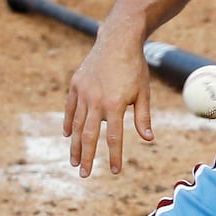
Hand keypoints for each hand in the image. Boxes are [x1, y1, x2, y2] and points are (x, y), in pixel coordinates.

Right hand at [62, 30, 153, 176]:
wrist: (118, 40)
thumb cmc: (135, 68)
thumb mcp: (143, 92)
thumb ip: (143, 117)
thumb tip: (148, 139)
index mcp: (114, 104)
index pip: (114, 137)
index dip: (114, 155)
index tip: (114, 171)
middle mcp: (96, 100)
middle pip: (89, 135)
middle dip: (86, 157)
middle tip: (84, 174)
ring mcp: (83, 92)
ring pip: (76, 124)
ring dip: (74, 144)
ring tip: (74, 161)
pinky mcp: (76, 84)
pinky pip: (70, 108)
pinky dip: (68, 123)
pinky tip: (67, 136)